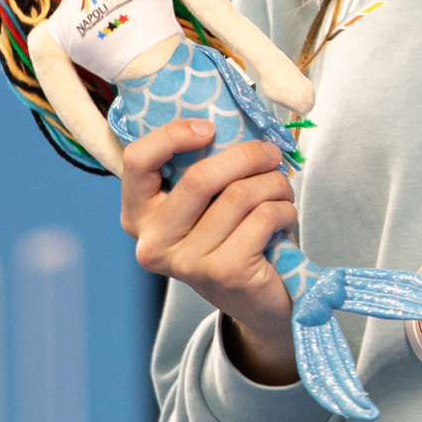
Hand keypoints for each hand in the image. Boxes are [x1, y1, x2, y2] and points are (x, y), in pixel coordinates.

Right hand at [117, 119, 300, 383]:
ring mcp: (185, 263)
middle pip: (198, 177)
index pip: (137, 161)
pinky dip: (284, 209)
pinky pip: (262, 217)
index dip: (172, 134)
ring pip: (240, 195)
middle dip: (247, 156)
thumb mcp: (207, 203)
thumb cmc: (233, 238)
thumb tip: (231, 119)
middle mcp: (153, 243)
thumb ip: (202, 167)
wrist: (259, 303)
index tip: (209, 127)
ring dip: (274, 184)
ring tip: (282, 190)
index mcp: (138, 216)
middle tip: (271, 154)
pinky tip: (283, 217)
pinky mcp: (223, 273)